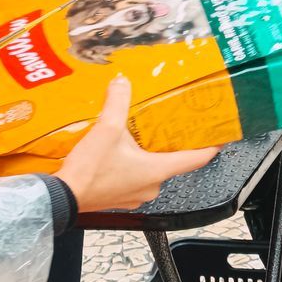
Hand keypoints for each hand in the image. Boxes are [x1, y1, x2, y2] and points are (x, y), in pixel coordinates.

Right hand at [56, 76, 218, 212]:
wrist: (62, 198)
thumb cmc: (88, 171)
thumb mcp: (106, 129)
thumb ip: (117, 102)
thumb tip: (122, 83)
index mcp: (157, 171)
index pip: (195, 159)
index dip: (210, 147)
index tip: (219, 138)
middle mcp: (151, 186)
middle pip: (171, 162)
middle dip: (170, 145)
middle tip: (169, 126)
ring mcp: (136, 195)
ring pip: (151, 171)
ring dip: (147, 155)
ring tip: (139, 135)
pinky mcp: (120, 198)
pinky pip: (134, 178)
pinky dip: (131, 165)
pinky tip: (118, 153)